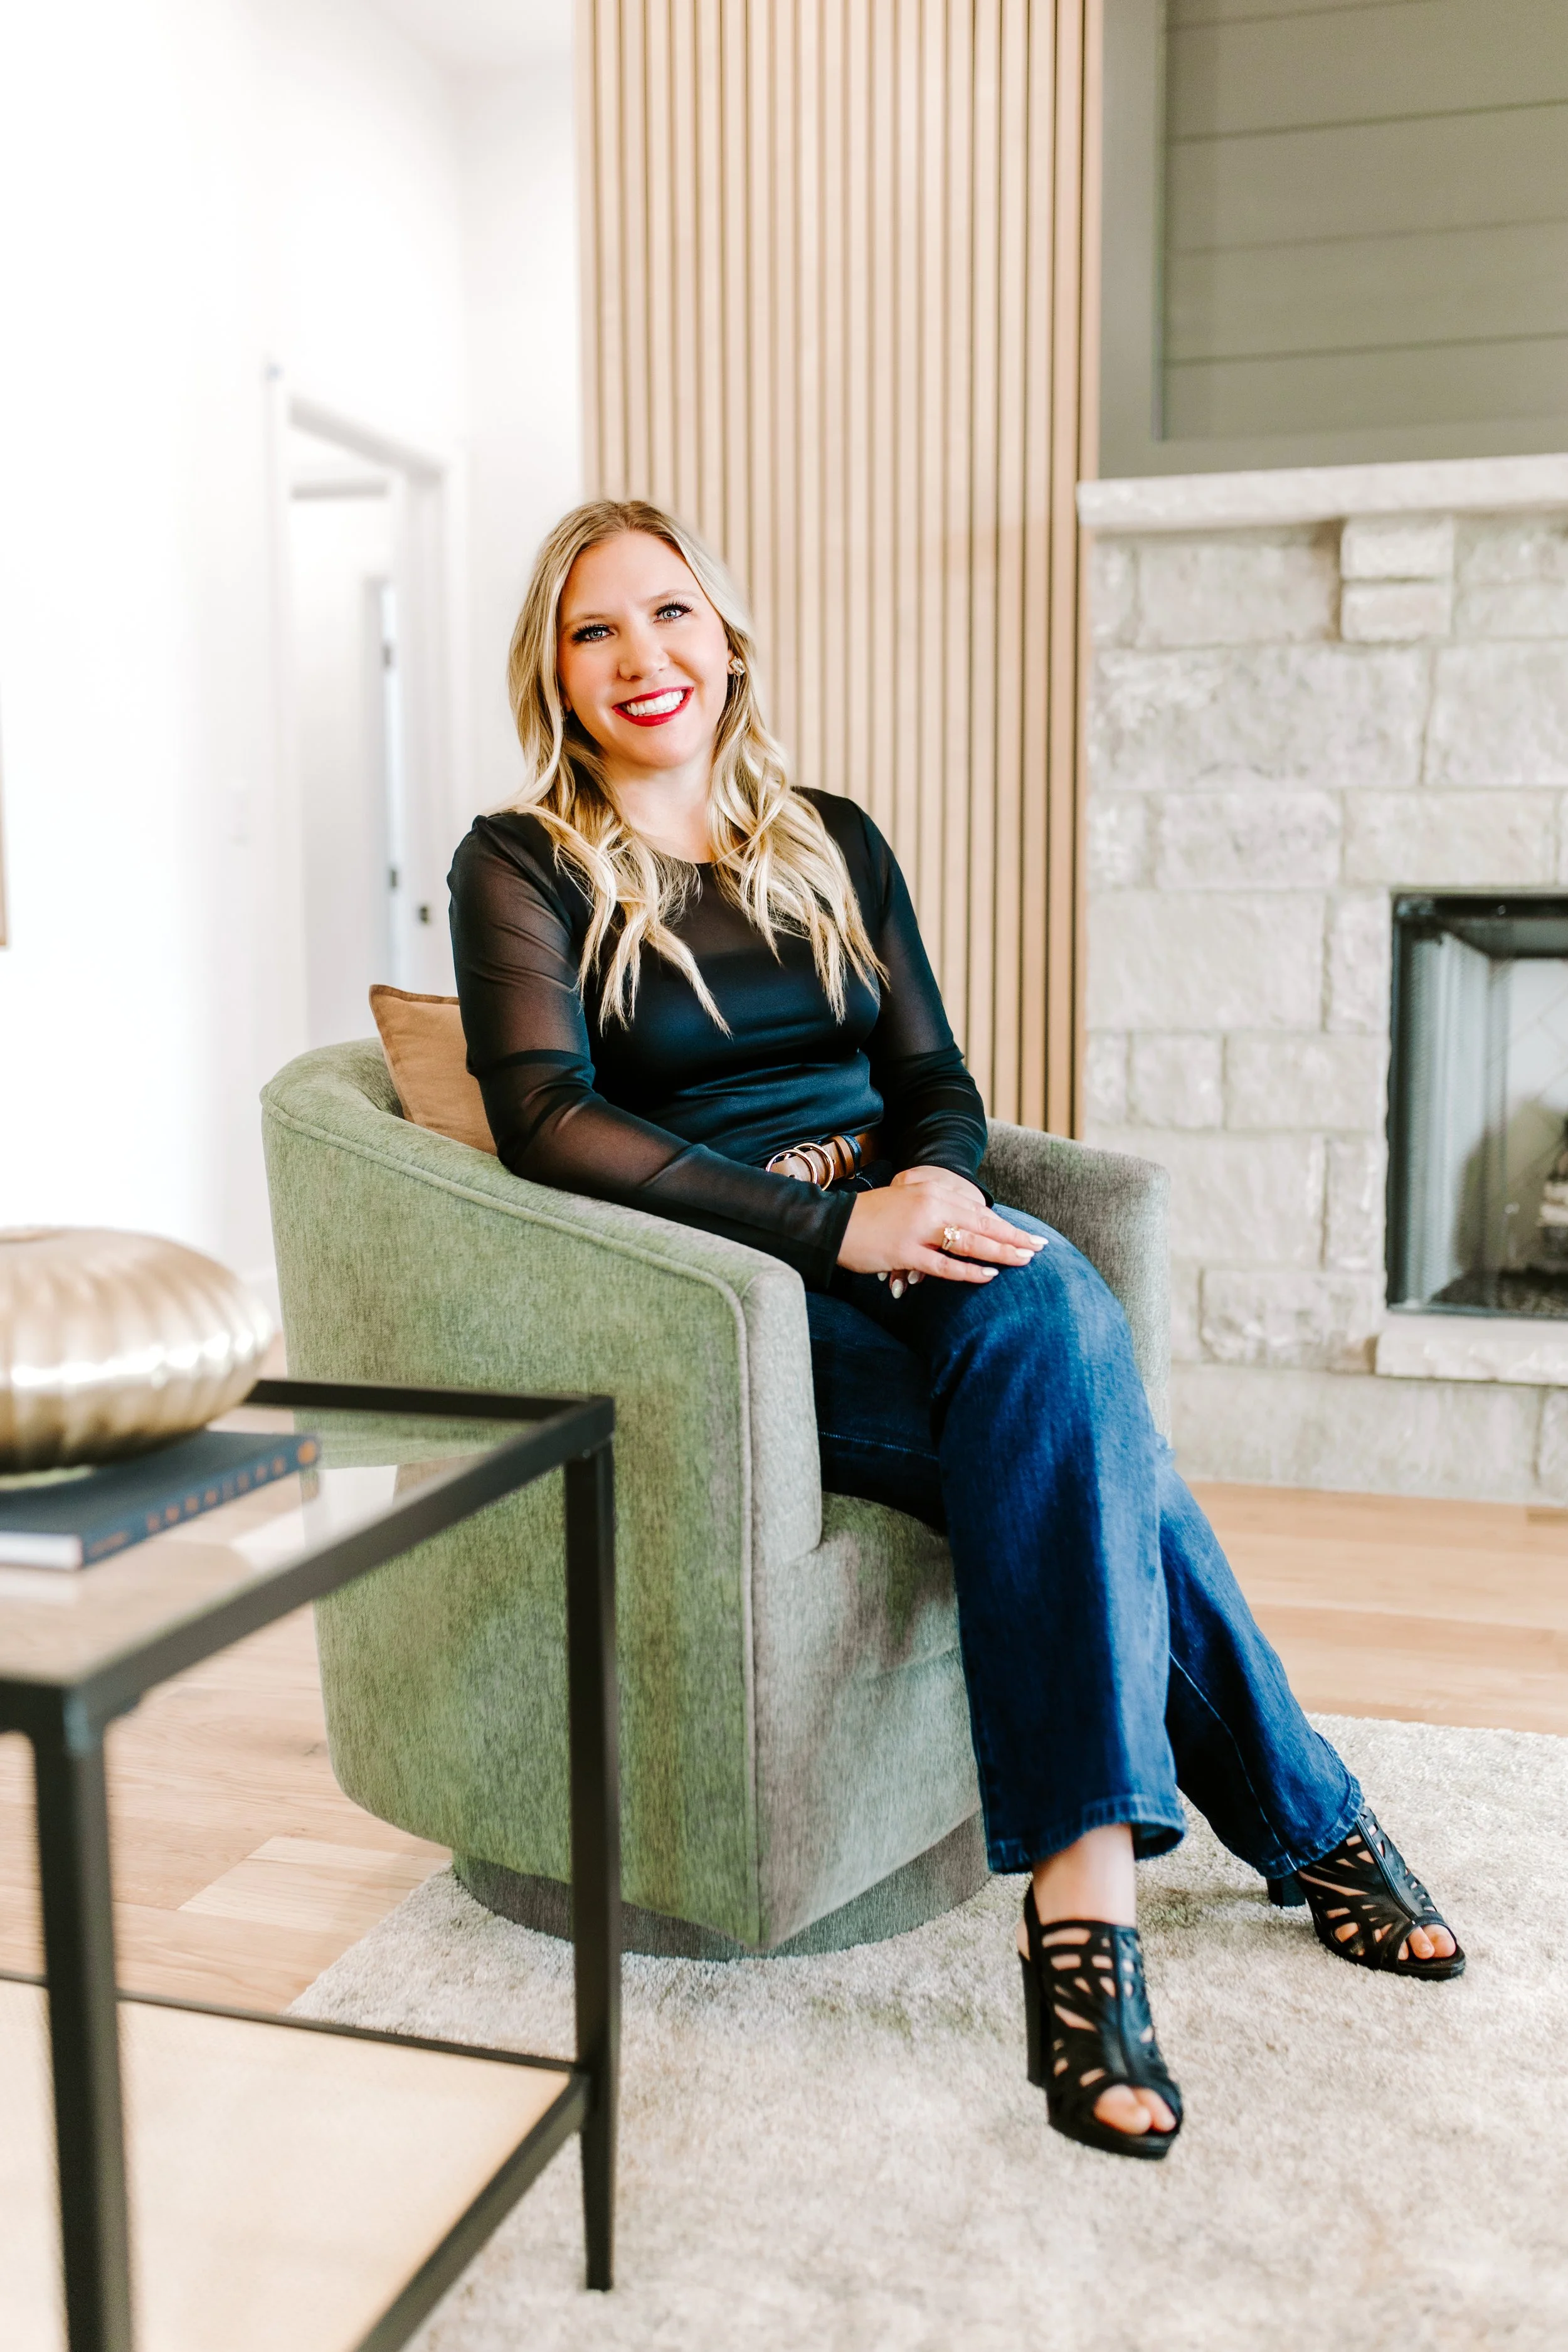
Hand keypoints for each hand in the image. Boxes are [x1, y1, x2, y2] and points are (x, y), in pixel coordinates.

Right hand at [839, 1168, 1044, 1288]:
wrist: (835, 1222)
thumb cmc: (875, 1217)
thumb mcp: (911, 1203)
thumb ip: (939, 1213)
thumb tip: (971, 1233)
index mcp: (932, 1191)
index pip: (979, 1211)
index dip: (1007, 1226)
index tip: (1031, 1238)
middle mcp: (929, 1206)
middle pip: (981, 1224)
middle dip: (1013, 1238)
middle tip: (1039, 1249)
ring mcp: (917, 1228)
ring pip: (968, 1242)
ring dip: (1000, 1252)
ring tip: (1023, 1260)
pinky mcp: (905, 1251)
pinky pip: (944, 1264)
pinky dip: (968, 1271)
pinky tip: (988, 1275)